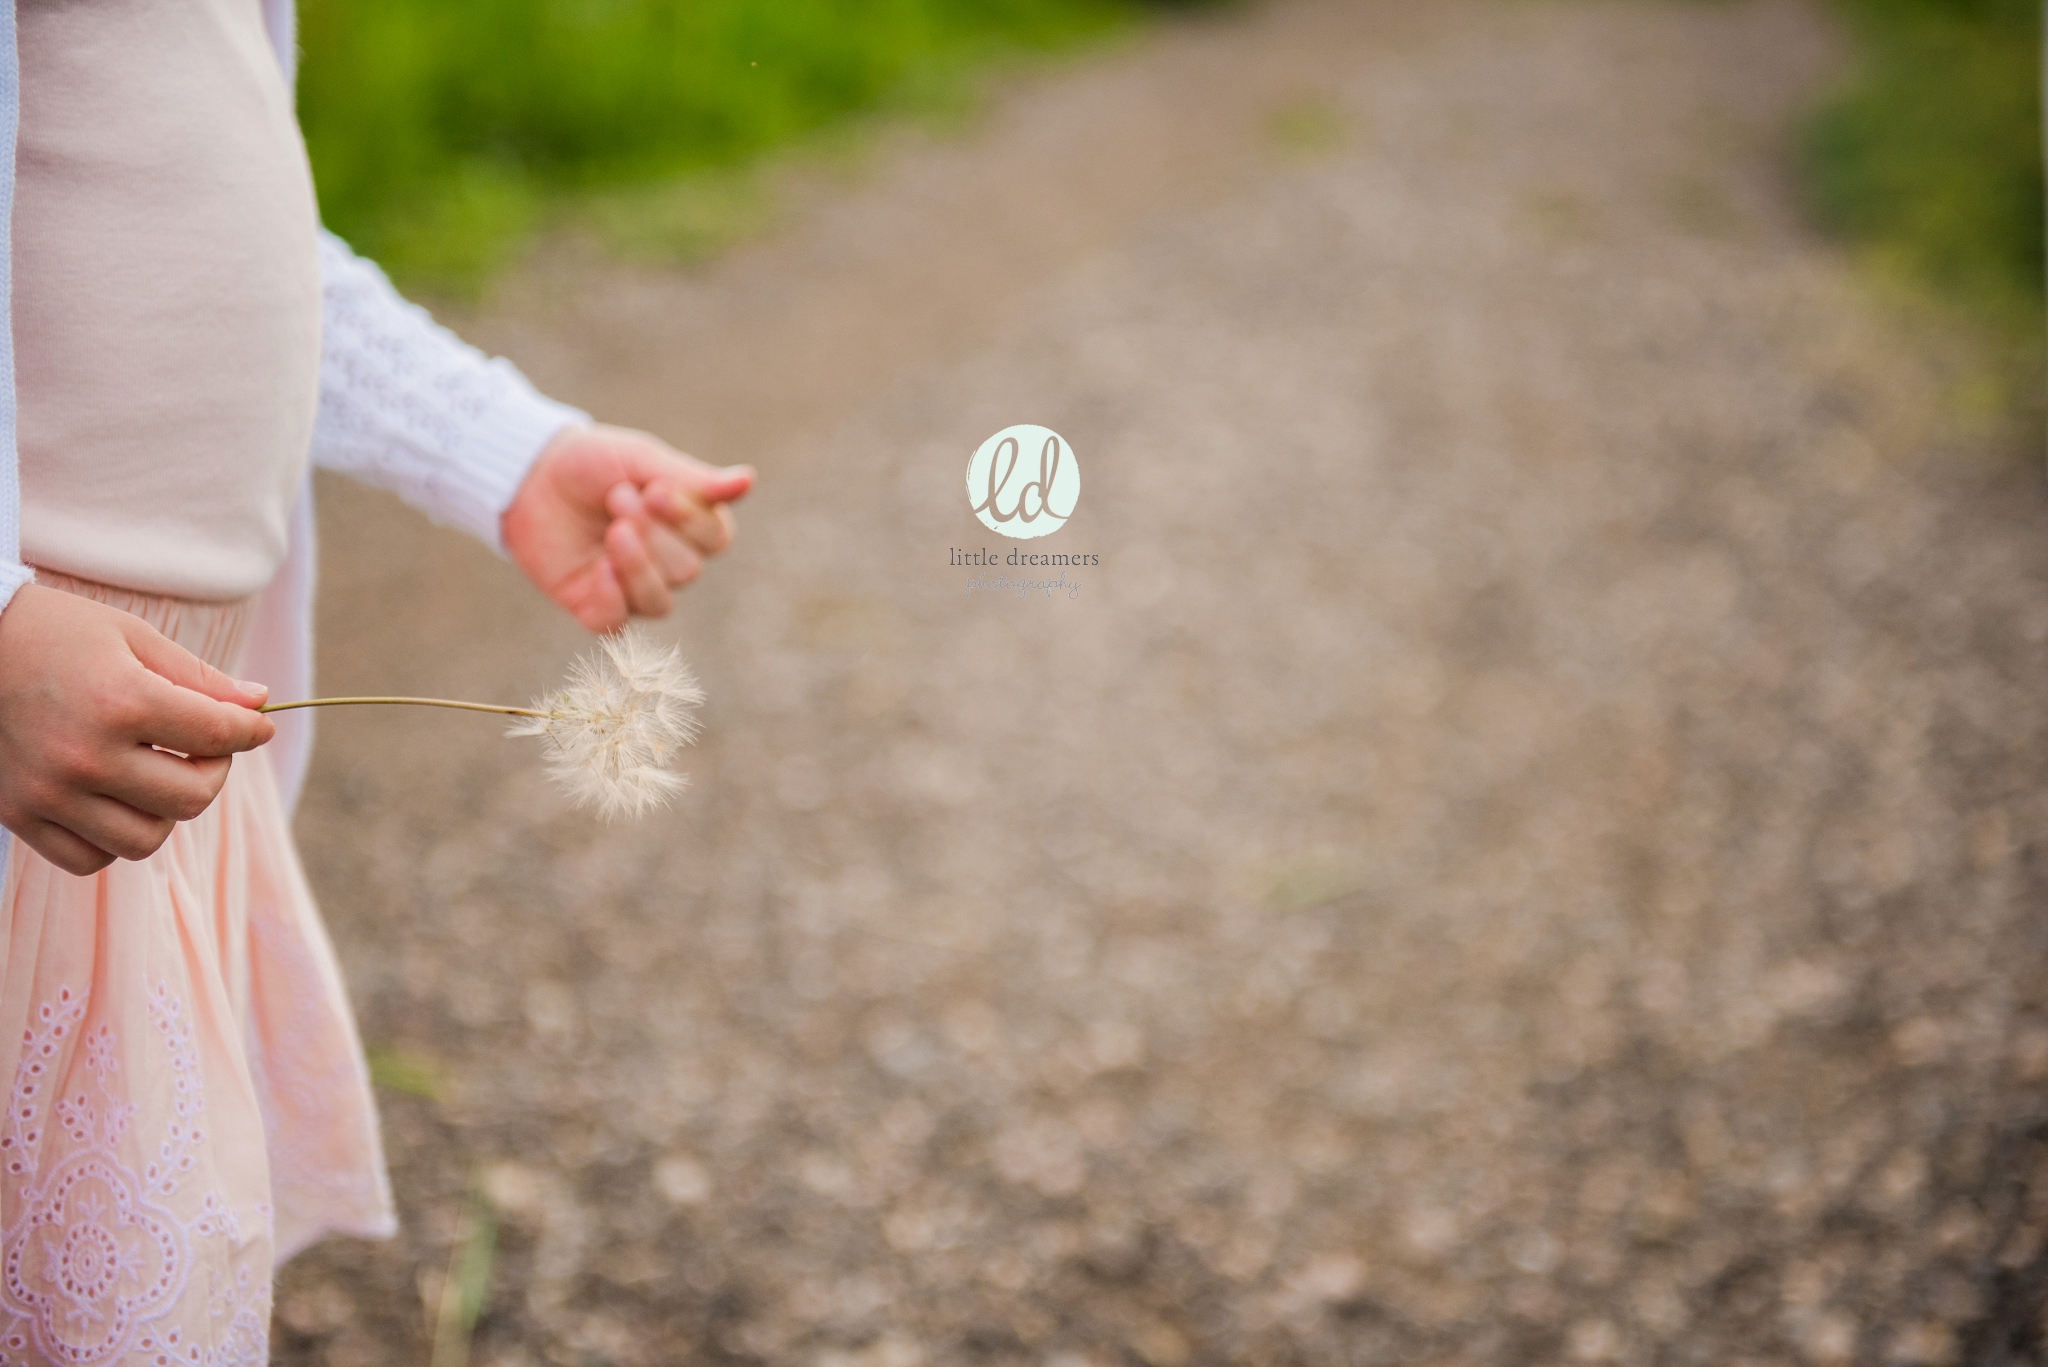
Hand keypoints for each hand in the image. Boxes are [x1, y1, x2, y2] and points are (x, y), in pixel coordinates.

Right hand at [0, 584, 275, 875]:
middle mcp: (85, 756)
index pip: (218, 736)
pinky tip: (115, 800)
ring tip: (158, 773)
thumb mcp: (132, 636)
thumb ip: (198, 678)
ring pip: (145, 839)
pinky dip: (114, 839)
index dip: (251, 731)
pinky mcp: (18, 814)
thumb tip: (258, 704)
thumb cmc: (53, 632)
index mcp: (120, 702)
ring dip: (166, 811)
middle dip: (214, 771)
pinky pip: (89, 858)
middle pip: (191, 798)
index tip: (256, 727)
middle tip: (203, 747)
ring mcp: (49, 792)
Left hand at [502, 423, 753, 631]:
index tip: (655, 489)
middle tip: (618, 499)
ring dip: (636, 566)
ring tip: (611, 531)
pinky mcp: (595, 607)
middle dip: (653, 535)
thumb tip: (749, 479)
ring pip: (659, 603)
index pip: (716, 540)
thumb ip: (693, 479)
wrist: (530, 474)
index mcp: (690, 527)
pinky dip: (612, 600)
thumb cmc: (593, 462)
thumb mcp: (642, 461)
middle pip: (688, 571)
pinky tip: (599, 570)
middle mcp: (669, 563)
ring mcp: (632, 589)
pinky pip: (616, 624)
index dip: (689, 520)